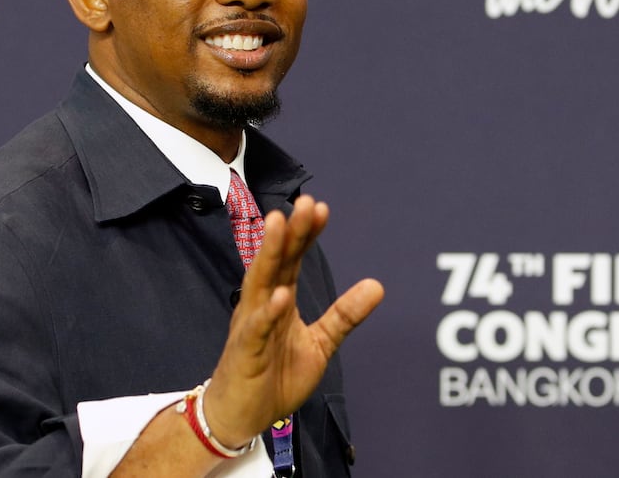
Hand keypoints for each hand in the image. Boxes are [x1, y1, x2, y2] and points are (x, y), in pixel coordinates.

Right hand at [202, 195, 384, 446]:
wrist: (241, 416)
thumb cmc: (273, 377)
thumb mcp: (319, 344)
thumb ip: (344, 315)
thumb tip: (377, 285)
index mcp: (278, 300)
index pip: (292, 260)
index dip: (305, 234)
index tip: (321, 208)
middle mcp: (260, 305)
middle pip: (276, 262)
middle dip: (290, 232)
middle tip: (305, 203)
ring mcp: (250, 326)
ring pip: (259, 284)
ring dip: (270, 254)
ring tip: (281, 226)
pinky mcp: (244, 353)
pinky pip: (255, 330)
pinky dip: (266, 313)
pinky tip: (280, 297)